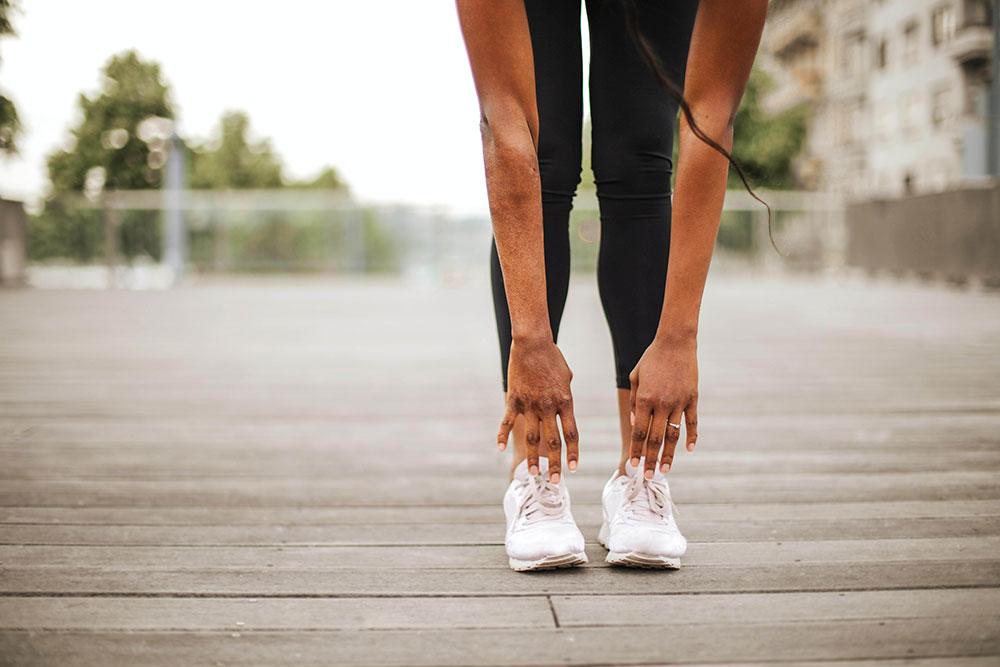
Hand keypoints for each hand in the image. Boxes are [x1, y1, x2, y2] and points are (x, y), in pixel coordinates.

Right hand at [497, 335, 578, 481]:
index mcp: (565, 401)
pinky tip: (501, 449)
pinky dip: (502, 435)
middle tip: (555, 482)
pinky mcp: (514, 400)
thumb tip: (563, 410)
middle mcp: (548, 406)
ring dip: (533, 458)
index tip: (573, 468)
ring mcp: (530, 404)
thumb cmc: (552, 357)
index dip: (573, 453)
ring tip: (533, 474)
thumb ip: (565, 397)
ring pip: (532, 437)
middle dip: (555, 464)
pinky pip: (507, 421)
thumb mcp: (567, 377)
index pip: (571, 433)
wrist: (532, 343)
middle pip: (553, 441)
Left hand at [628, 334, 698, 477]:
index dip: (636, 450)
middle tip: (647, 476)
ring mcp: (679, 402)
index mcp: (644, 399)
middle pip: (655, 438)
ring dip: (669, 455)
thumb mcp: (635, 377)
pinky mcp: (692, 398)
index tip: (633, 465)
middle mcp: (661, 403)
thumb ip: (634, 402)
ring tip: (665, 470)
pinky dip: (691, 437)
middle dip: (651, 459)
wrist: (676, 342)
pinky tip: (689, 450)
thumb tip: (635, 425)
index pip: (639, 432)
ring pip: (673, 435)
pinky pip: (692, 422)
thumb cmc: (651, 359)